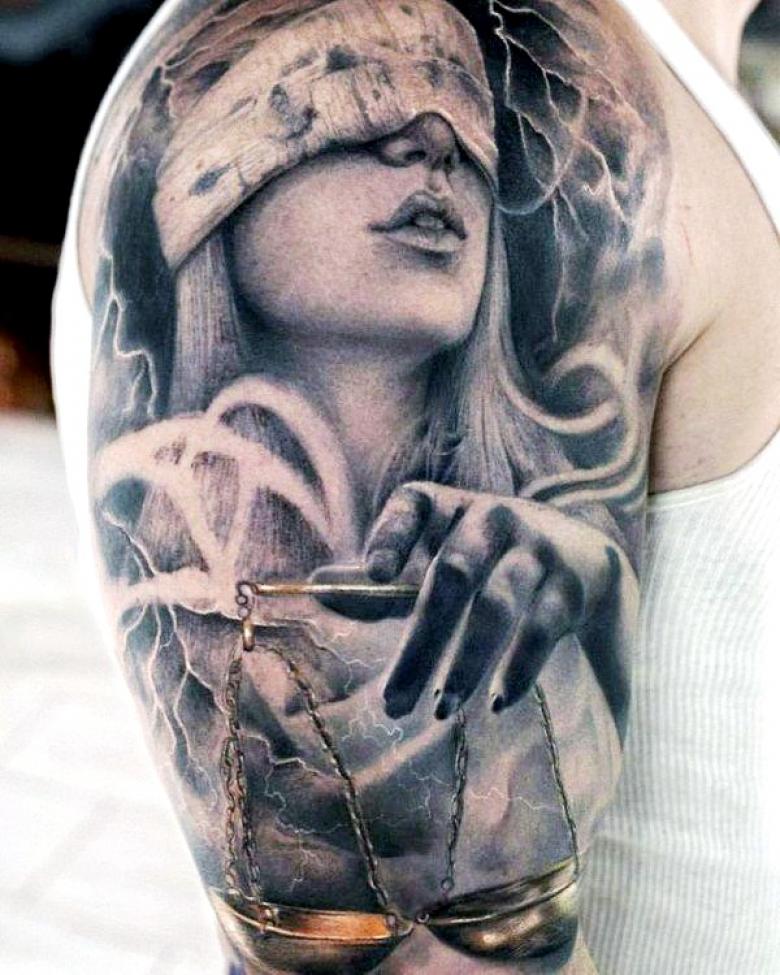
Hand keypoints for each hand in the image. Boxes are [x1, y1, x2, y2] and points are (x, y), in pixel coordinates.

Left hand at [314, 482, 633, 722]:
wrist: (582, 553)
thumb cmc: (485, 558)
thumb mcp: (436, 555)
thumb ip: (384, 576)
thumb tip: (317, 586)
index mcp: (447, 506)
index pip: (412, 507)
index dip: (392, 536)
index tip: (372, 575)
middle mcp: (490, 518)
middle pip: (450, 575)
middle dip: (421, 643)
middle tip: (393, 703)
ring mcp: (533, 548)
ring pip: (496, 605)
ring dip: (466, 662)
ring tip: (442, 710)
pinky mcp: (569, 584)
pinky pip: (543, 627)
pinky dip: (520, 667)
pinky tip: (498, 702)